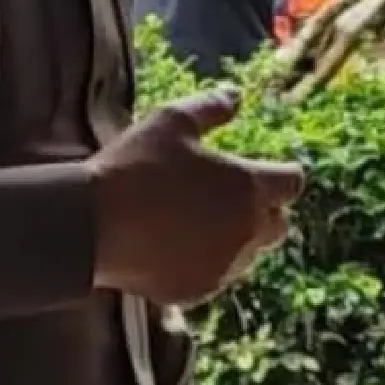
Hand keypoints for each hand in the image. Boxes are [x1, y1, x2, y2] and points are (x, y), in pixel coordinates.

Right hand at [90, 89, 303, 304]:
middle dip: (261, 210)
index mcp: (248, 186)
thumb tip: (236, 95)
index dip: (278, 173)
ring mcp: (225, 266)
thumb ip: (210, 108)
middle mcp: (247, 230)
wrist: (92, 224)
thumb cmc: (134, 167)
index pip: (291, 181)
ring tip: (193, 222)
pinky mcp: (200, 290)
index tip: (260, 170)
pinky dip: (203, 263)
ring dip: (233, 238)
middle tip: (225, 197)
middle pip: (278, 223)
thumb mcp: (169, 122)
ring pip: (248, 254)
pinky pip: (215, 277)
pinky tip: (171, 247)